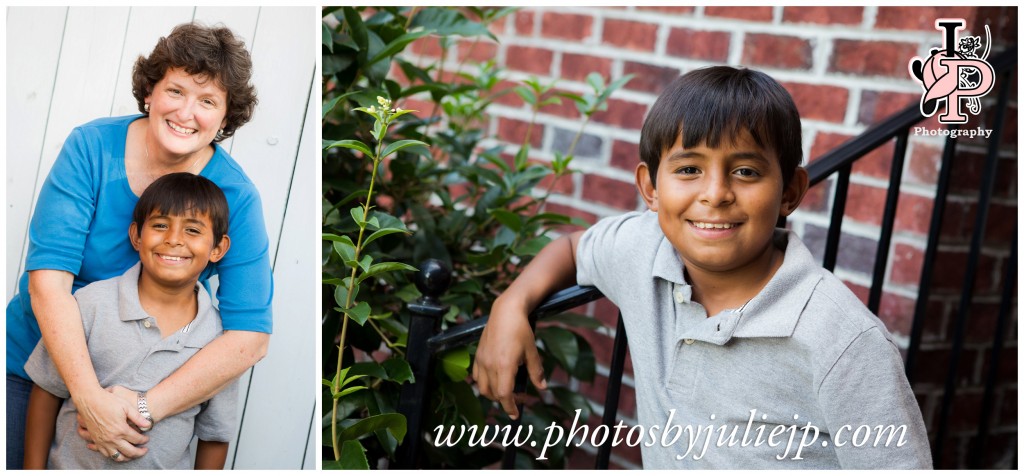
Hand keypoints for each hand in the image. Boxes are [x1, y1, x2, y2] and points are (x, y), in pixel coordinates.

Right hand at [72, 387, 149, 460]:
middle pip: (129, 451)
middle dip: (139, 452)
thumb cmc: (109, 401)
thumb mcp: (126, 407)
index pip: (137, 439)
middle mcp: (112, 438)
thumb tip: (148, 425)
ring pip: (117, 456)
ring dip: (126, 457)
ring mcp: (103, 441)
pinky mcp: (96, 441)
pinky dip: (113, 456)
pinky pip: (105, 454)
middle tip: (144, 451)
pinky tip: (117, 453)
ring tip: (132, 455)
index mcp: (121, 429)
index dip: (144, 440)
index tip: (147, 439)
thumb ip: (138, 418)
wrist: (89, 401)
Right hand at [472, 297, 546, 419]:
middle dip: (505, 401)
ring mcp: (481, 360)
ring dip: (493, 394)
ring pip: (482, 387)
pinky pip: (476, 376)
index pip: (504, 395)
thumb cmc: (521, 330)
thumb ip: (536, 371)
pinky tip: (493, 380)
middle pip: (493, 393)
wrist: (505, 311)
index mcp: (504, 366)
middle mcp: (490, 365)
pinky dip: (483, 383)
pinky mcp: (477, 355)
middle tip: (518, 400)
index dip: (509, 407)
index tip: (515, 414)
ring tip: (505, 392)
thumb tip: (542, 388)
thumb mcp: (532, 351)